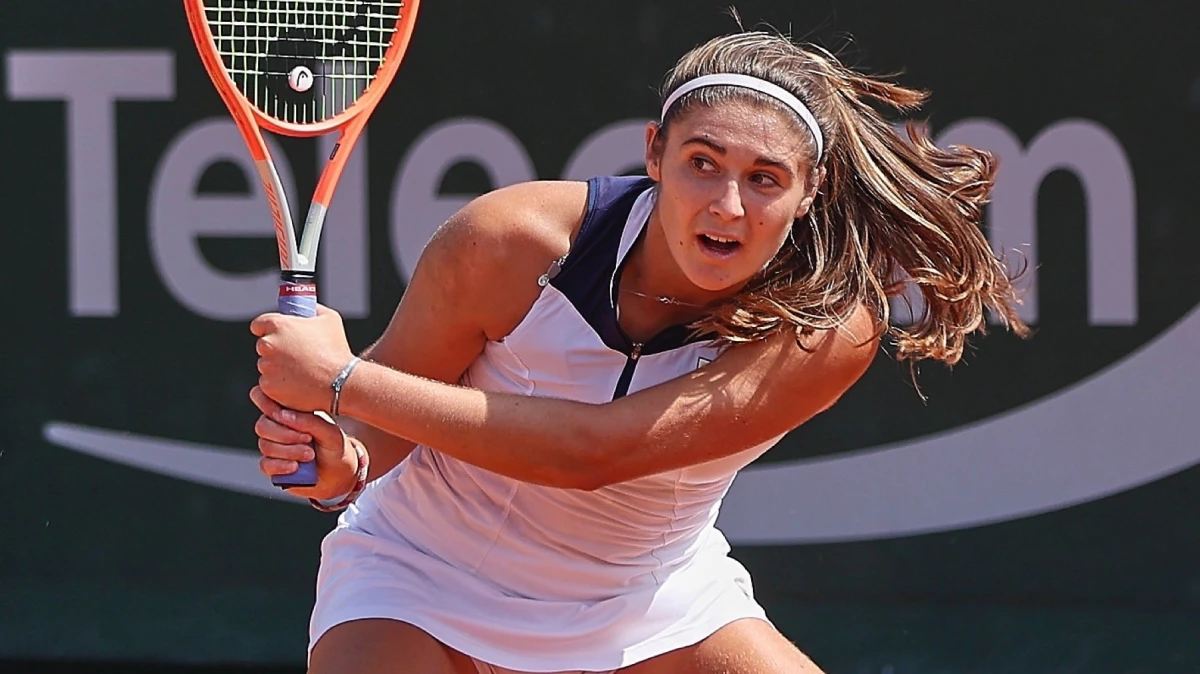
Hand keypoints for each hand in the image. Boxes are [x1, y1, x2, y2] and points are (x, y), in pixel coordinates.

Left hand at [250, 304, 354, 412]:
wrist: (340, 381)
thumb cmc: (336, 350)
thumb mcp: (330, 319)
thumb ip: (314, 308)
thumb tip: (310, 307)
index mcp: (278, 325)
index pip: (258, 324)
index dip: (267, 329)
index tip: (276, 335)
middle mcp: (268, 344)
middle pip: (263, 346)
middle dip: (276, 350)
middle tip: (295, 355)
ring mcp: (267, 366)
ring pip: (266, 365)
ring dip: (277, 367)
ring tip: (300, 371)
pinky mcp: (268, 386)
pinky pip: (269, 383)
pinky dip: (279, 384)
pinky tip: (297, 383)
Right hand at [250, 385, 359, 500]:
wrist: (340, 473)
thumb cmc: (335, 448)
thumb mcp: (330, 432)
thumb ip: (309, 421)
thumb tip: (284, 415)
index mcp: (290, 411)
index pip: (265, 400)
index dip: (267, 405)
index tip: (284, 415)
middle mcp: (278, 427)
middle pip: (262, 426)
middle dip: (285, 435)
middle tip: (308, 439)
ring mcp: (274, 447)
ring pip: (265, 446)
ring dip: (288, 451)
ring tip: (310, 455)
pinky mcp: (273, 466)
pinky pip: (265, 465)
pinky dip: (280, 466)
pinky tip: (295, 467)